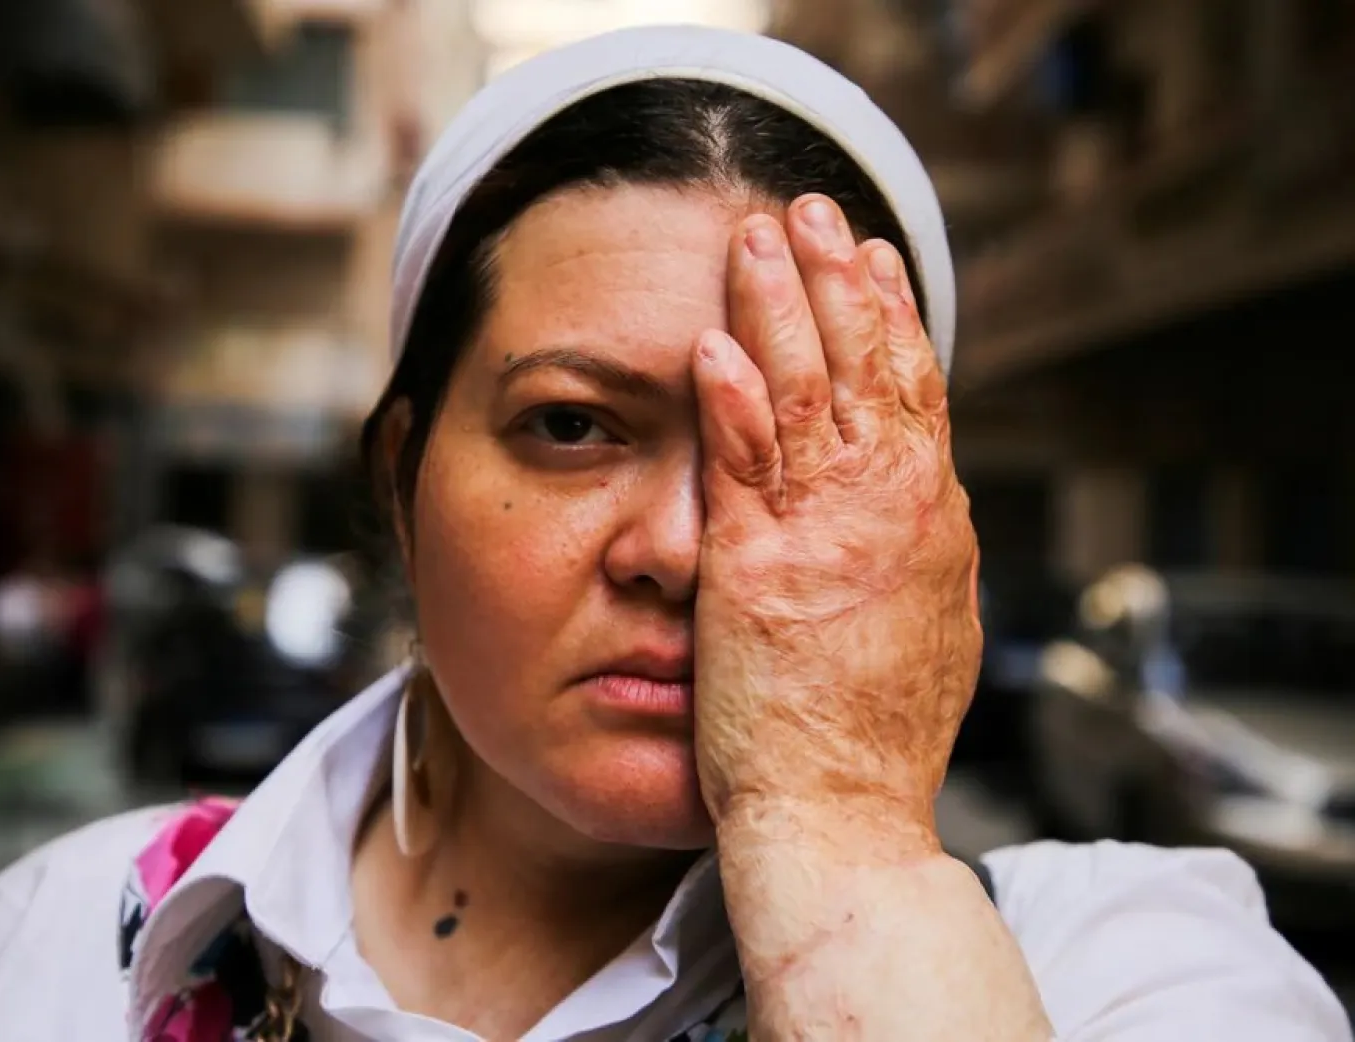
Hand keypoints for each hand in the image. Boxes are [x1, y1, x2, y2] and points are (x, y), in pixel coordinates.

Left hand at [691, 193, 979, 853]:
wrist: (844, 816)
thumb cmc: (876, 738)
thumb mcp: (932, 627)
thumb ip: (925, 551)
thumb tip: (932, 499)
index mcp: (931, 521)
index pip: (914, 390)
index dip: (891, 316)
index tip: (872, 255)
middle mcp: (888, 513)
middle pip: (865, 366)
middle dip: (836, 278)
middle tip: (811, 207)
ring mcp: (822, 537)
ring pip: (805, 393)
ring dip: (779, 306)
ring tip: (755, 238)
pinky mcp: (753, 570)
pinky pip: (741, 464)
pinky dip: (730, 398)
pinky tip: (712, 343)